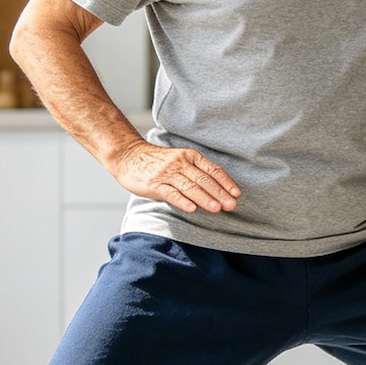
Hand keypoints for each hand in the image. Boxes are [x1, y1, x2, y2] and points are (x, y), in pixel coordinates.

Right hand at [111, 140, 240, 213]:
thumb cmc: (157, 162)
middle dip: (220, 193)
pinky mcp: (154, 184)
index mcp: (190, 156)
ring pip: (190, 187)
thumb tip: (216, 190)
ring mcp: (167, 173)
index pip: (212, 170)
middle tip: (232, 206)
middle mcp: (180, 163)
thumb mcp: (180, 161)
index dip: (226, 182)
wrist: (128, 156)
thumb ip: (196, 172)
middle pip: (204, 180)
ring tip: (217, 208)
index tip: (237, 194)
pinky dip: (182, 201)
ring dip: (205, 198)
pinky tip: (192, 208)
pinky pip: (171, 193)